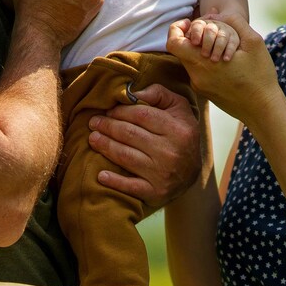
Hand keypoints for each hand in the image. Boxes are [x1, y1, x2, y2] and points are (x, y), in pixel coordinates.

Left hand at [88, 82, 200, 208]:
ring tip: (92, 139)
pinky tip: (101, 176)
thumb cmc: (181, 133)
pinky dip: (115, 182)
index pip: (142, 115)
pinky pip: (132, 187)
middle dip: (108, 127)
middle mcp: (170, 151)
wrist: (194, 172)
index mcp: (177, 129)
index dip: (121, 111)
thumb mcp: (179, 108)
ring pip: (127, 157)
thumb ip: (158, 94)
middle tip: (93, 123)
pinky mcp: (156, 192)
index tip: (108, 110)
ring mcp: (163, 173)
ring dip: (105, 147)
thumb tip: (132, 93)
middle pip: (131, 135)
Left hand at [166, 12, 278, 124]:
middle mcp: (196, 76)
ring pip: (190, 60)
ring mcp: (200, 86)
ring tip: (221, 47)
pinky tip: (224, 61)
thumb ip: (234, 22)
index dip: (177, 29)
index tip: (190, 22)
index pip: (173, 42)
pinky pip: (198, 72)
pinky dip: (206, 62)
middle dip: (193, 37)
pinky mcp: (205, 92)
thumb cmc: (260, 76)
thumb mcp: (253, 42)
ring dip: (200, 50)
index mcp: (203, 63)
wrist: (263, 109)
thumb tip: (215, 15)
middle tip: (211, 33)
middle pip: (181, 50)